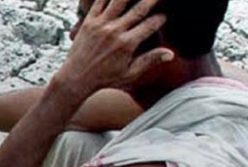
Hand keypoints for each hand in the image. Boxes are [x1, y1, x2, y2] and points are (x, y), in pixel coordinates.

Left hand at [58, 0, 172, 95]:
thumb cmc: (104, 78)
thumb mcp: (129, 74)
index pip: (150, 25)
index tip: (165, 16)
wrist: (76, 78)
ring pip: (119, 0)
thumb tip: (170, 53)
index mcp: (127, 44)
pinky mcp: (88, 21)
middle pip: (139, 9)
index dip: (160, 18)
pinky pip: (99, 2)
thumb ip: (149, 60)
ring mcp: (101, 25)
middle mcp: (115, 32)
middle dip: (152, 0)